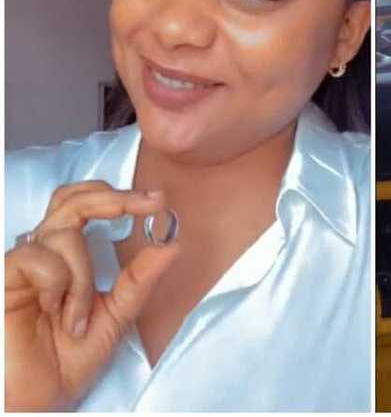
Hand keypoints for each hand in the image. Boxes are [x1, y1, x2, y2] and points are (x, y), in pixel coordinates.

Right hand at [5, 182, 179, 410]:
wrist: (38, 398)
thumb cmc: (67, 360)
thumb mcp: (117, 316)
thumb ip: (141, 279)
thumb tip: (172, 244)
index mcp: (69, 258)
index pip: (86, 205)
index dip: (119, 195)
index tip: (158, 200)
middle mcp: (44, 254)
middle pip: (72, 201)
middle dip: (112, 198)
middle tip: (144, 204)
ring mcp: (22, 265)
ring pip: (63, 235)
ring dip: (83, 276)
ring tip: (76, 317)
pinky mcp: (3, 278)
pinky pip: (36, 257)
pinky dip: (57, 283)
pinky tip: (51, 311)